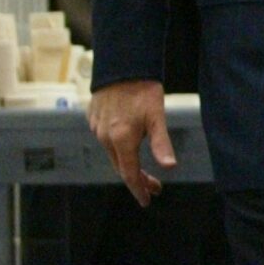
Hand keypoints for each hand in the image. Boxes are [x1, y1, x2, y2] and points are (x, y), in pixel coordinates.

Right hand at [89, 79, 173, 206]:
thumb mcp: (157, 117)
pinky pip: (105, 140)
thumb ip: (161, 143)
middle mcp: (105, 136)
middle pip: (120, 166)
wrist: (121, 64)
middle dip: (137, 180)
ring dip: (128, 164)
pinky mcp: (93, 118)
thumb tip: (170, 167)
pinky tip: (129, 147)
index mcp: (121, 139)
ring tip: (144, 170)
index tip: (147, 200)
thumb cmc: (142, 89)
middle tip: (154, 187)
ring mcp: (97, 127)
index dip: (139, 189)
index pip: (129, 174)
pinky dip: (118, 149)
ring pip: (113, 154)